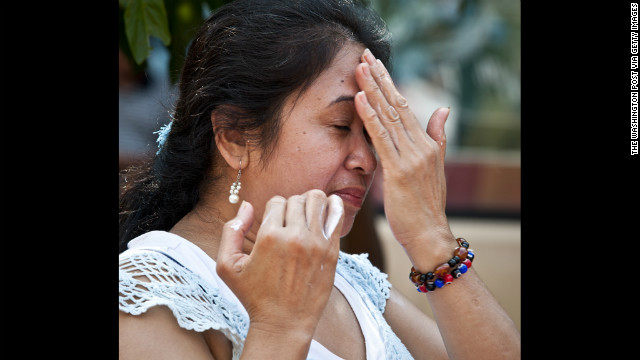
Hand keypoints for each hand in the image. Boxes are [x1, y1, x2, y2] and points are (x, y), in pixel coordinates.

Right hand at [216, 190, 344, 336]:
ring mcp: (316, 243)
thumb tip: (246, 205)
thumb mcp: (228, 266)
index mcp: (268, 237)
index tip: (274, 225)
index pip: (276, 201)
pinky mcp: (332, 251)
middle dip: (292, 206)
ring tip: (307, 216)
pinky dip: (333, 206)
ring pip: (318, 200)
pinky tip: (329, 208)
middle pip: (297, 199)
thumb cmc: (254, 296)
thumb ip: (231, 231)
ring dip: (312, 203)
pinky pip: (336, 215)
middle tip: (290, 223)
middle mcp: (294, 237)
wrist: (283, 323)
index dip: (274, 210)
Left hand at [354, 48, 454, 271]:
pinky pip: (381, 139)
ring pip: (388, 117)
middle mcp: (420, 146)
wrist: (429, 234)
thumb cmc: (426, 205)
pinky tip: (360, 99)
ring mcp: (410, 157)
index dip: (389, 83)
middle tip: (364, 55)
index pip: (405, 106)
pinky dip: (370, 117)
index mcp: (427, 144)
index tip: (375, 64)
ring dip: (372, 90)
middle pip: (396, 105)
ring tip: (359, 68)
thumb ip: (437, 137)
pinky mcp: (398, 171)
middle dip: (379, 78)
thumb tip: (443, 109)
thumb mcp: (434, 167)